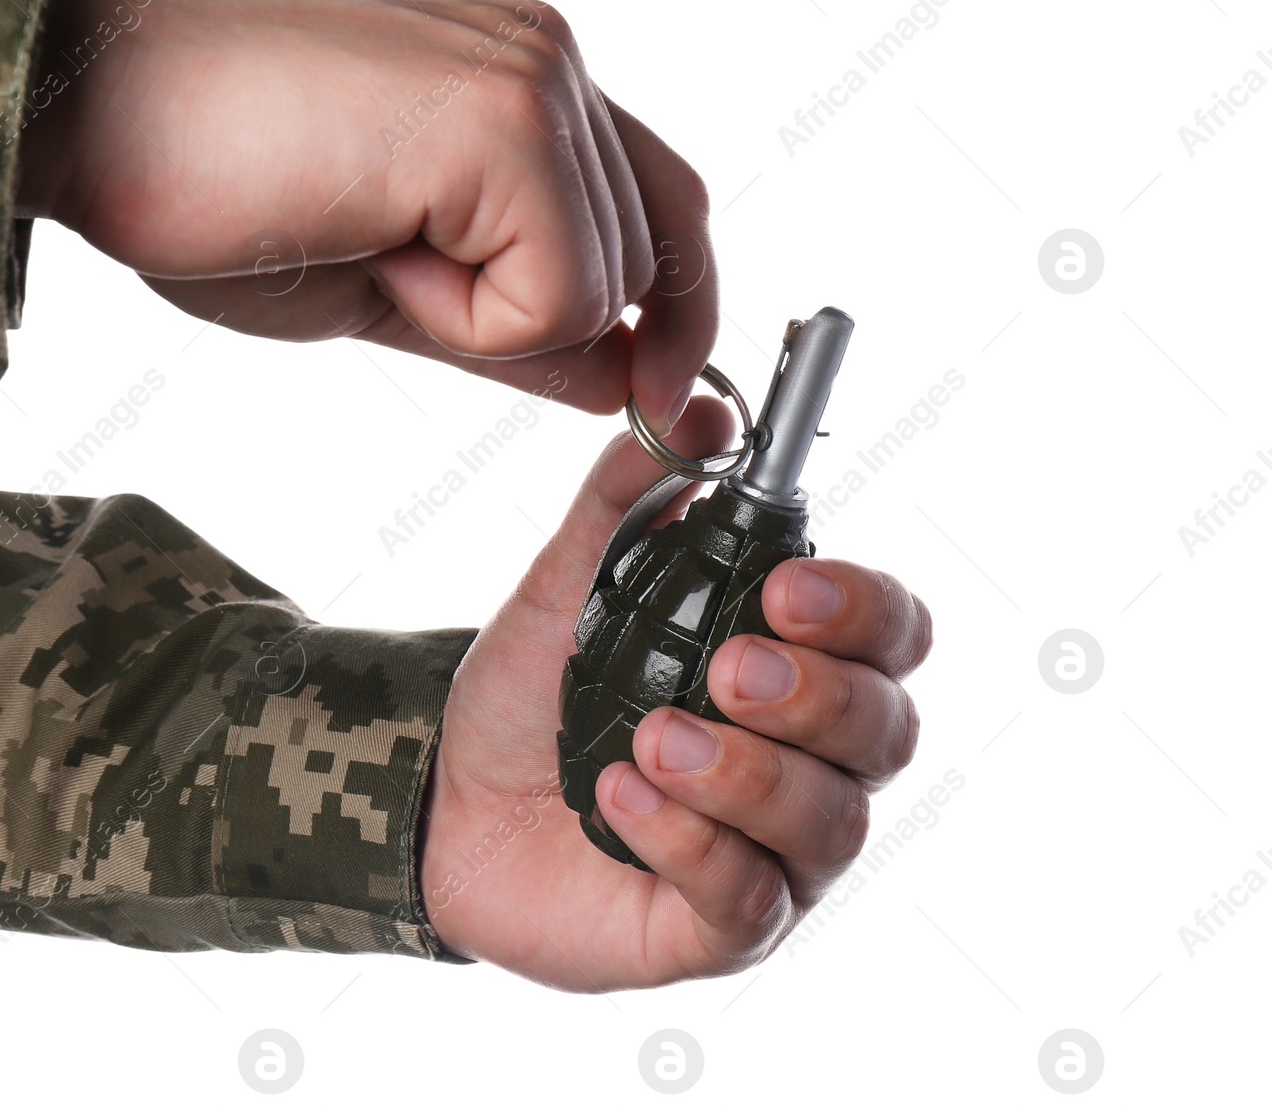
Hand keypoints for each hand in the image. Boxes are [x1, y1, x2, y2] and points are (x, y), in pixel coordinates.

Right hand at [15, 0, 715, 427]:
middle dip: (544, 318)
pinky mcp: (504, 120)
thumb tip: (625, 383)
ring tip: (371, 240)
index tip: (662, 397)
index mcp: (527, 81)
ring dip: (486, 314)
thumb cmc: (225, 194)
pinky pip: (557, 291)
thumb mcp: (405, 288)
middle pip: (651, 254)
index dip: (677, 311)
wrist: (105, 121)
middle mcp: (548, 63)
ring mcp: (533, 80)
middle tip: (395, 265)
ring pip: (606, 283)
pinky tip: (376, 243)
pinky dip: (467, 315)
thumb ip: (523, 330)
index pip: (664, 208)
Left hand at [422, 398, 932, 989]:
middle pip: (886, 728)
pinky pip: (751, 898)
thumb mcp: (569, 584)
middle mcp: (808, 759)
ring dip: (746, 774)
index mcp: (794, 665)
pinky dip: (692, 844)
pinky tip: (622, 802)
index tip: (784, 590)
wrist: (444, 799)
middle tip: (727, 669)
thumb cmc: (534, 694)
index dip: (862, 609)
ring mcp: (775, 850)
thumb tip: (700, 409)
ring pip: (832, 821)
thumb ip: (629, 500)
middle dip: (814, 695)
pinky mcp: (723, 926)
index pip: (892, 633)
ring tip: (654, 739)